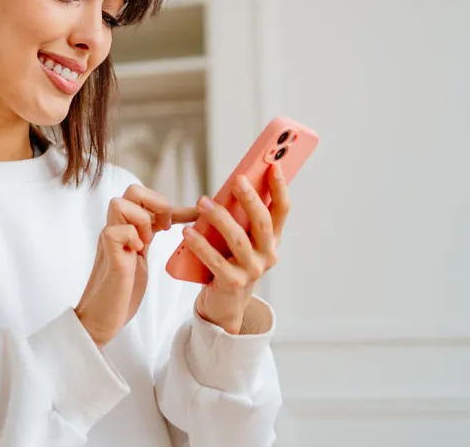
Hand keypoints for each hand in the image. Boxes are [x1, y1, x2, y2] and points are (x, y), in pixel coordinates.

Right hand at [76, 184, 199, 346]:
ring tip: (149, 240)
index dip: (173, 205)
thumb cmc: (122, 292)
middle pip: (131, 191)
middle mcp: (116, 230)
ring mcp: (110, 243)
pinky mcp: (109, 258)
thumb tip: (174, 227)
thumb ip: (148, 239)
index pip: (146, 200)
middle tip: (166, 227)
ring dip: (141, 218)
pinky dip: (130, 237)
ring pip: (119, 204)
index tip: (196, 214)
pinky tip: (138, 252)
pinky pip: (114, 232)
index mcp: (126, 229)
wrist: (101, 321)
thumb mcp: (141, 259)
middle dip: (155, 202)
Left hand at [183, 163, 290, 334]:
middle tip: (237, 180)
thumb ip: (241, 217)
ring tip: (202, 202)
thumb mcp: (240, 238)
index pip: (282, 210)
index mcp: (272, 240)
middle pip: (262, 223)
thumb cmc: (230, 261)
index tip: (274, 165)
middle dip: (251, 199)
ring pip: (238, 240)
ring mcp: (253, 271)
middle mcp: (268, 255)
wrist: (225, 303)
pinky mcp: (233, 283)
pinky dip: (201, 245)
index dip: (280, 188)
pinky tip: (188, 233)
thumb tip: (233, 184)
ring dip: (219, 218)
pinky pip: (216, 261)